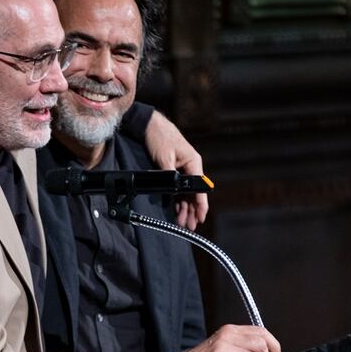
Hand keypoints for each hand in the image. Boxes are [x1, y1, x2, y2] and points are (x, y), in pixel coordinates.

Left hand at [143, 111, 208, 230]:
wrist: (149, 125)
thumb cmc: (160, 137)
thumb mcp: (165, 158)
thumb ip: (170, 176)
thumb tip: (174, 190)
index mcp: (194, 163)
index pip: (200, 188)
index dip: (200, 205)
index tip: (200, 217)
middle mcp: (191, 167)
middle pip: (194, 194)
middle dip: (191, 211)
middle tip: (188, 226)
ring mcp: (183, 169)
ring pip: (186, 193)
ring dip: (184, 207)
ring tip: (181, 221)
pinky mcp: (175, 170)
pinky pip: (179, 189)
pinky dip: (177, 200)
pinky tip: (176, 210)